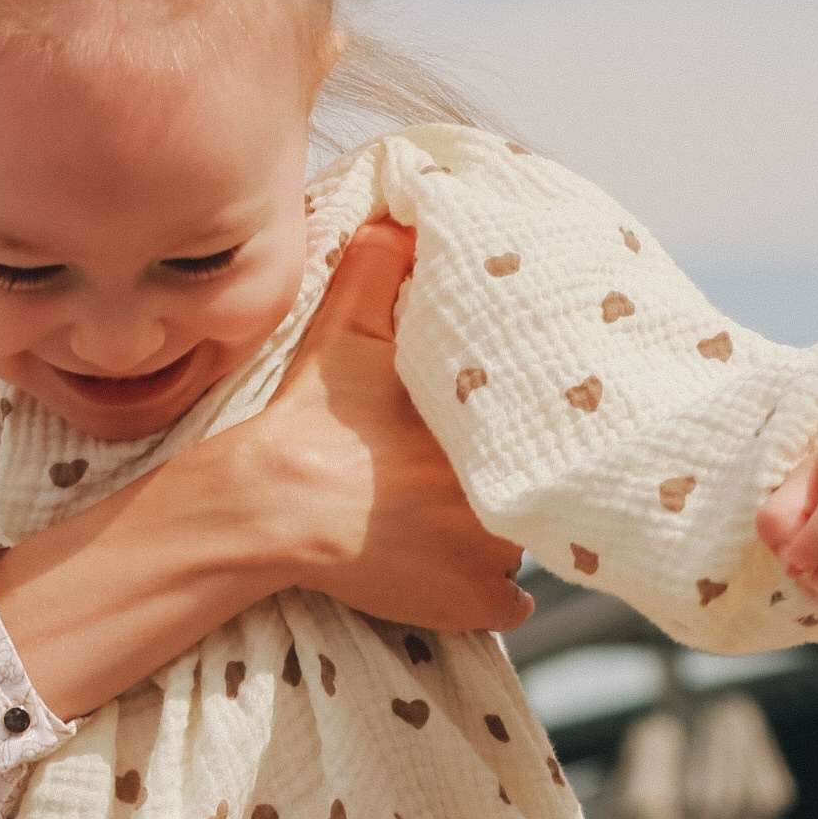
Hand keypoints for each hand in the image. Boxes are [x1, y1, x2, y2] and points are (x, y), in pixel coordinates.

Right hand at [234, 221, 532, 633]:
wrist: (274, 504)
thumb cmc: (312, 417)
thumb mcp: (344, 324)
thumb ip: (380, 263)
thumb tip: (402, 213)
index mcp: (489, 417)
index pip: (543, 421)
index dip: (518, 426)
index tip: (499, 431)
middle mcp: (508, 481)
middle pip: (533, 480)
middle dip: (510, 479)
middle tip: (459, 480)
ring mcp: (495, 551)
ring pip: (523, 543)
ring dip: (497, 540)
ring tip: (450, 529)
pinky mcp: (474, 603)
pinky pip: (510, 605)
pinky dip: (487, 597)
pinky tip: (455, 578)